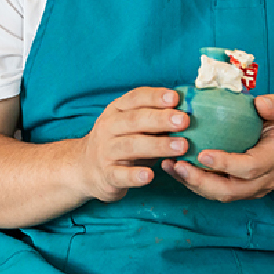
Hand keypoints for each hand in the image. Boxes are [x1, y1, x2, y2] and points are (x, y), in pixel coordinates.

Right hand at [76, 87, 189, 202]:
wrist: (86, 167)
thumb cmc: (121, 142)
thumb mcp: (132, 125)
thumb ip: (155, 117)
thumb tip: (187, 111)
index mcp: (116, 110)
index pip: (135, 98)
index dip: (155, 97)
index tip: (175, 98)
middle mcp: (108, 127)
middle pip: (134, 120)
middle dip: (161, 119)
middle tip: (184, 121)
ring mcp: (106, 151)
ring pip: (130, 146)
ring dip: (157, 145)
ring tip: (181, 146)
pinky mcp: (107, 175)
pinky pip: (120, 175)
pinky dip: (134, 176)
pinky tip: (150, 176)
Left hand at [159, 94, 273, 201]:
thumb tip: (259, 102)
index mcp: (273, 160)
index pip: (250, 168)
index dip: (227, 163)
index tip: (203, 154)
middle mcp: (262, 180)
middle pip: (230, 190)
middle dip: (202, 181)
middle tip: (179, 165)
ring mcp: (250, 189)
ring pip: (219, 194)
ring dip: (193, 183)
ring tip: (171, 166)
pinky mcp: (238, 190)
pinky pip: (214, 192)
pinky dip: (193, 182)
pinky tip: (174, 168)